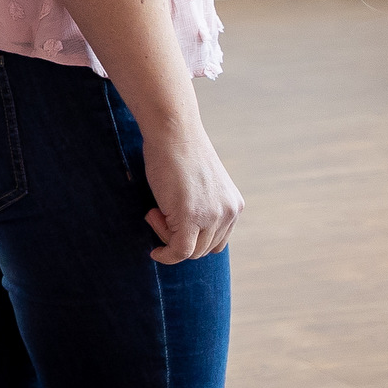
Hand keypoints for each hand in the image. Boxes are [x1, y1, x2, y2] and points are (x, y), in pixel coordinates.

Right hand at [139, 117, 240, 263]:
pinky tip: (155, 252)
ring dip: (167, 239)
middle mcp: (229, 213)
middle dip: (178, 238)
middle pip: (204, 248)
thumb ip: (201, 204)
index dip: (192, 237)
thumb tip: (182, 226)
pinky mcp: (191, 218)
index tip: (171, 221)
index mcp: (233, 205)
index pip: (217, 240)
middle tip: (157, 213)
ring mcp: (212, 216)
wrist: (173, 132)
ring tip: (154, 213)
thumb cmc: (178, 151)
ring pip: (191, 251)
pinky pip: (180, 251)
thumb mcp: (199, 183)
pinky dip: (166, 256)